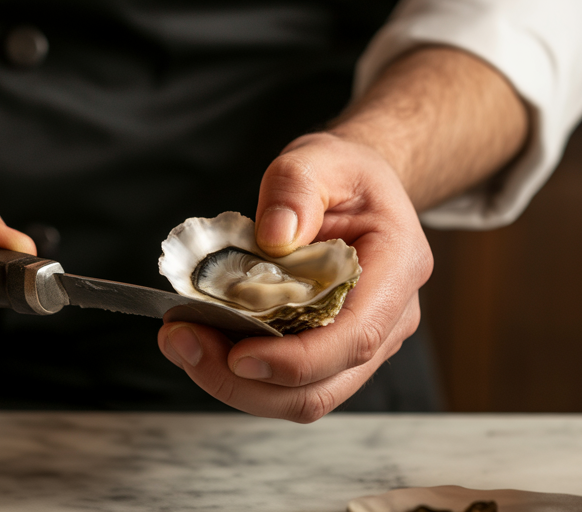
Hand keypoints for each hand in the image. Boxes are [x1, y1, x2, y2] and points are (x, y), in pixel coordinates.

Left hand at [157, 132, 432, 421]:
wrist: (359, 189)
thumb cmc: (344, 174)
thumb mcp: (319, 159)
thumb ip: (295, 190)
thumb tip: (274, 237)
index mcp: (398, 268)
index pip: (354, 337)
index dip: (295, 361)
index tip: (237, 356)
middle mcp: (391, 317)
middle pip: (323, 385)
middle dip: (247, 382)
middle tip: (183, 340)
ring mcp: (365, 342)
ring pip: (303, 396)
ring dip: (235, 383)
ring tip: (183, 339)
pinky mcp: (333, 352)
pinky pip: (288, 382)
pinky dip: (240, 372)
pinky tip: (203, 338)